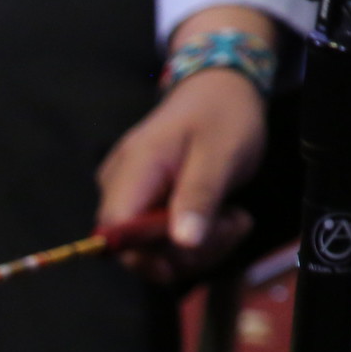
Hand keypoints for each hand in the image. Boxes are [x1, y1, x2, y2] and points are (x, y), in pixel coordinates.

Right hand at [97, 4, 273, 284]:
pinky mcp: (142, 207)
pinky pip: (161, 241)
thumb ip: (200, 196)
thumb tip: (183, 244)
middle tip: (235, 225)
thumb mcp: (222, 154)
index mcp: (134, 168)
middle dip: (187, 252)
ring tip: (235, 218)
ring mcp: (128, 198)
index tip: (186, 257)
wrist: (218, 94)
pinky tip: (220, 219)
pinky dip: (195, 240)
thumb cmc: (221, 117)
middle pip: (134, 247)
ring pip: (152, 249)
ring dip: (199, 248)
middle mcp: (119, 186)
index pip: (115, 230)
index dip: (143, 255)